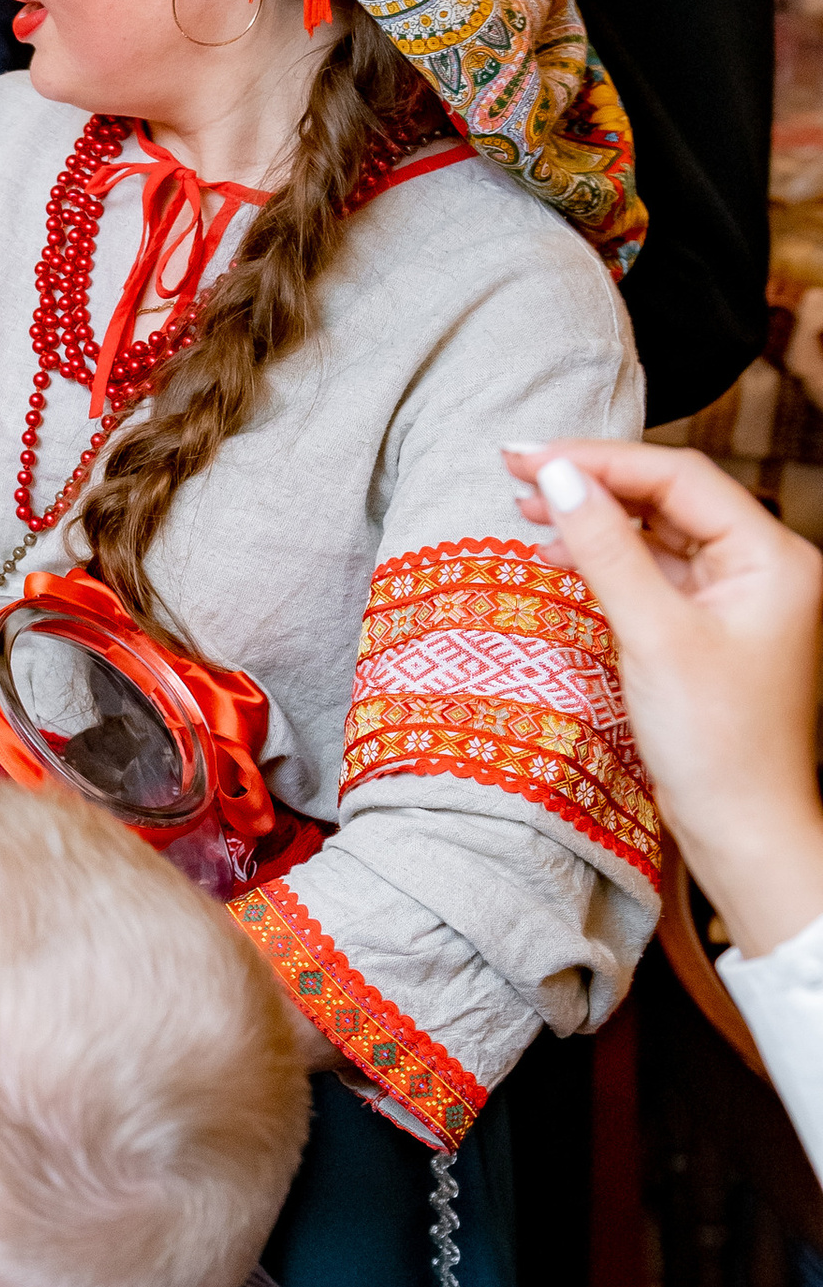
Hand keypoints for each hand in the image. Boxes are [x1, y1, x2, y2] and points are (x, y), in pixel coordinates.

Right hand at [504, 437, 822, 954]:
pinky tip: (562, 558)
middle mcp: (762, 569)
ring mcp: (736, 600)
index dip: (599, 460)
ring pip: (657, 535)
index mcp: (771, 557)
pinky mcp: (709, 631)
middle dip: (592, 483)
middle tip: (515, 471)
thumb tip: (560, 475)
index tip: (529, 456)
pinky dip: (607, 563)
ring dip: (594, 521)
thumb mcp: (653, 635)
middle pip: (668, 498)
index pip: (679, 477)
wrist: (744, 831)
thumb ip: (606, 548)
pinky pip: (655, 575)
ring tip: (527, 512)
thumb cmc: (718, 744)